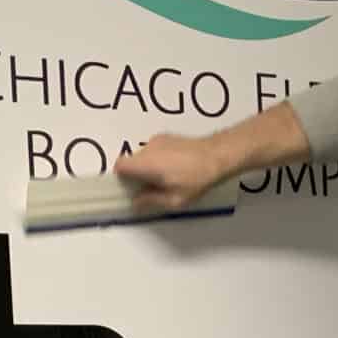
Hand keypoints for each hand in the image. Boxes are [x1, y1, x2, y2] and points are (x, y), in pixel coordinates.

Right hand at [115, 133, 230, 214]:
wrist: (218, 155)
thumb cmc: (195, 180)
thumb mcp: (174, 200)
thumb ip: (151, 200)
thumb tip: (135, 201)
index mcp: (146, 163)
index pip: (119, 165)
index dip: (121, 177)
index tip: (131, 187)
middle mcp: (148, 148)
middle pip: (132, 161)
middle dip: (137, 174)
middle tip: (152, 188)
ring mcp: (158, 140)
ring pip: (144, 155)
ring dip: (149, 167)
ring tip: (168, 178)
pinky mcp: (168, 136)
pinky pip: (155, 150)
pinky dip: (158, 159)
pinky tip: (176, 167)